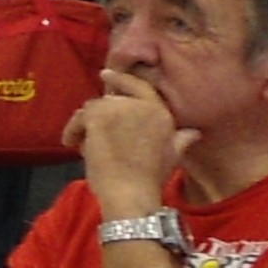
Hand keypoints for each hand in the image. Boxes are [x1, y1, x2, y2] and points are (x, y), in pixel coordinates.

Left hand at [68, 69, 196, 211]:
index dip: (121, 80)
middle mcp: (142, 105)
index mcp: (161, 112)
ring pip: (92, 109)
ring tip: (82, 145)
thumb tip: (194, 133)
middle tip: (89, 135)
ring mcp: (119, 109)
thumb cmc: (150, 179)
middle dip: (98, 116)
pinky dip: (73, 131)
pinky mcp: (99, 116)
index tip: (105, 74)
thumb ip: (181, 140)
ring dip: (83, 126)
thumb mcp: (173, 156)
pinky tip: (73, 145)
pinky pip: (79, 119)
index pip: (140, 86)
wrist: (131, 193)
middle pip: (109, 101)